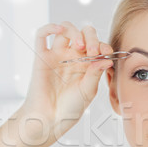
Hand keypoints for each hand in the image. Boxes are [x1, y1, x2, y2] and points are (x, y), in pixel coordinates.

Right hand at [16, 22, 113, 146]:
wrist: (49, 119)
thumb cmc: (69, 109)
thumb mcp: (88, 91)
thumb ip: (95, 74)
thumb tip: (106, 60)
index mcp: (86, 64)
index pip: (97, 45)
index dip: (103, 45)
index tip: (106, 53)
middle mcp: (72, 57)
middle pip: (83, 34)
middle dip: (91, 37)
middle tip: (92, 51)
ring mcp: (57, 55)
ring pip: (66, 30)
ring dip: (75, 32)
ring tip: (80, 46)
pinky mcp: (41, 56)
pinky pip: (42, 35)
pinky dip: (50, 27)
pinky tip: (59, 30)